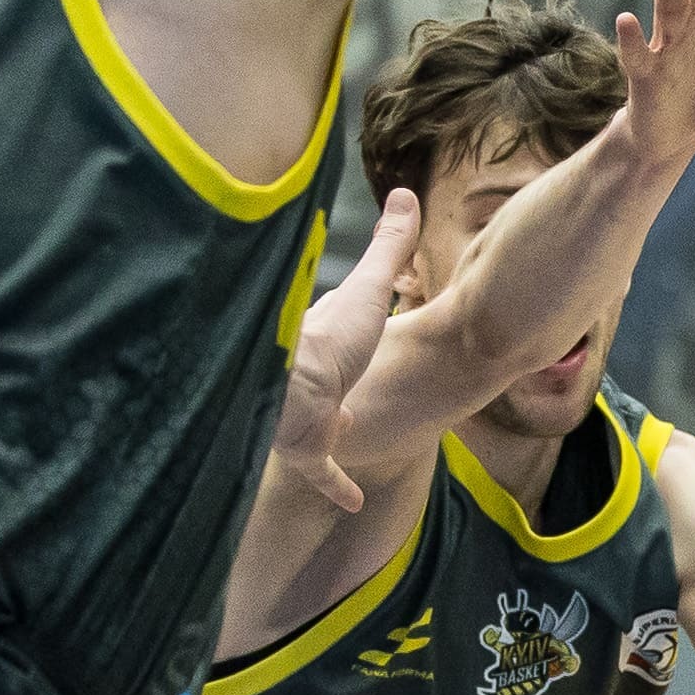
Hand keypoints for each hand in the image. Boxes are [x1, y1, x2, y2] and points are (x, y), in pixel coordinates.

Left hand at [265, 186, 419, 524]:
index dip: (344, 323)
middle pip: (321, 374)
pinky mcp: (306, 451)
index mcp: (319, 337)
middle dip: (334, 378)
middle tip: (353, 382)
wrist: (291, 391)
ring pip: (315, 423)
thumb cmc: (327, 339)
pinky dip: (336, 483)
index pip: (333, 326)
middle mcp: (307, 375)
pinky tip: (352, 500)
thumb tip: (404, 194)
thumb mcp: (369, 288)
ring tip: (350, 428)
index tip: (355, 324)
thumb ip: (389, 247)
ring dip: (328, 427)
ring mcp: (305, 416)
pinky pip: (323, 470)